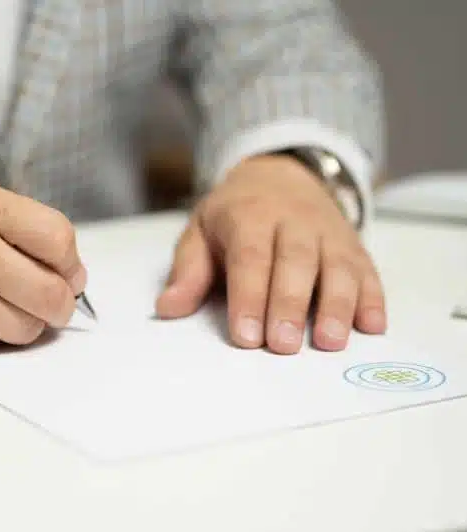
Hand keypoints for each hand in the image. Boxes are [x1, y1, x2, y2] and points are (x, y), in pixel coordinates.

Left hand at [156, 154, 386, 353]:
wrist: (280, 176)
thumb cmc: (235, 215)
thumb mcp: (201, 232)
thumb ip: (188, 272)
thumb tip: (167, 308)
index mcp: (249, 216)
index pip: (249, 258)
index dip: (248, 297)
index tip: (246, 336)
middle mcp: (293, 221)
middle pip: (295, 261)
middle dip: (289, 304)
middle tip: (283, 346)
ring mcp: (327, 232)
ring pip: (336, 265)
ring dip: (337, 305)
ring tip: (330, 342)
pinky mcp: (353, 245)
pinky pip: (366, 269)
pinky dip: (372, 297)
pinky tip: (372, 327)